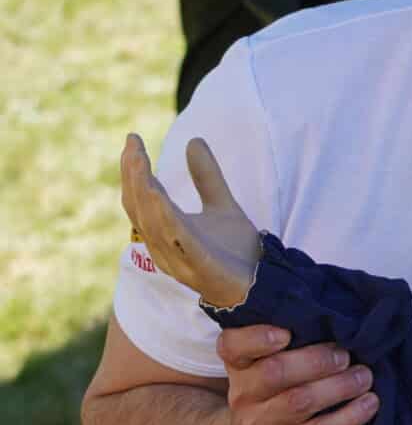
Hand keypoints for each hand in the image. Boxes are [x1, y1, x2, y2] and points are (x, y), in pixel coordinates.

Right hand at [120, 134, 262, 308]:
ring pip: (153, 225)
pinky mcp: (202, 272)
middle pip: (139, 210)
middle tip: (133, 146)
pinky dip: (167, 220)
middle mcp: (166, 249)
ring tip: (140, 162)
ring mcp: (182, 262)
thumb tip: (193, 140)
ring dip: (144, 192)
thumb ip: (207, 176)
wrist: (265, 286)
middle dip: (133, 176)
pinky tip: (160, 196)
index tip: (132, 139)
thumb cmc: (238, 252)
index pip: (139, 199)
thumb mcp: (222, 205)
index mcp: (167, 233)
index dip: (132, 171)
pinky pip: (180, 244)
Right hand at [216, 319, 379, 424]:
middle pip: (275, 371)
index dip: (257, 337)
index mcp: (239, 366)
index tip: (286, 332)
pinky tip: (370, 403)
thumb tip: (335, 315)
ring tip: (365, 376)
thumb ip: (288, 344)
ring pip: (301, 400)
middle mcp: (244, 395)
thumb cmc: (277, 396)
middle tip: (346, 354)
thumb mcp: (268, 367)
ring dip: (340, 385)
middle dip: (316, 360)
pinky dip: (350, 415)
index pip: (232, 346)